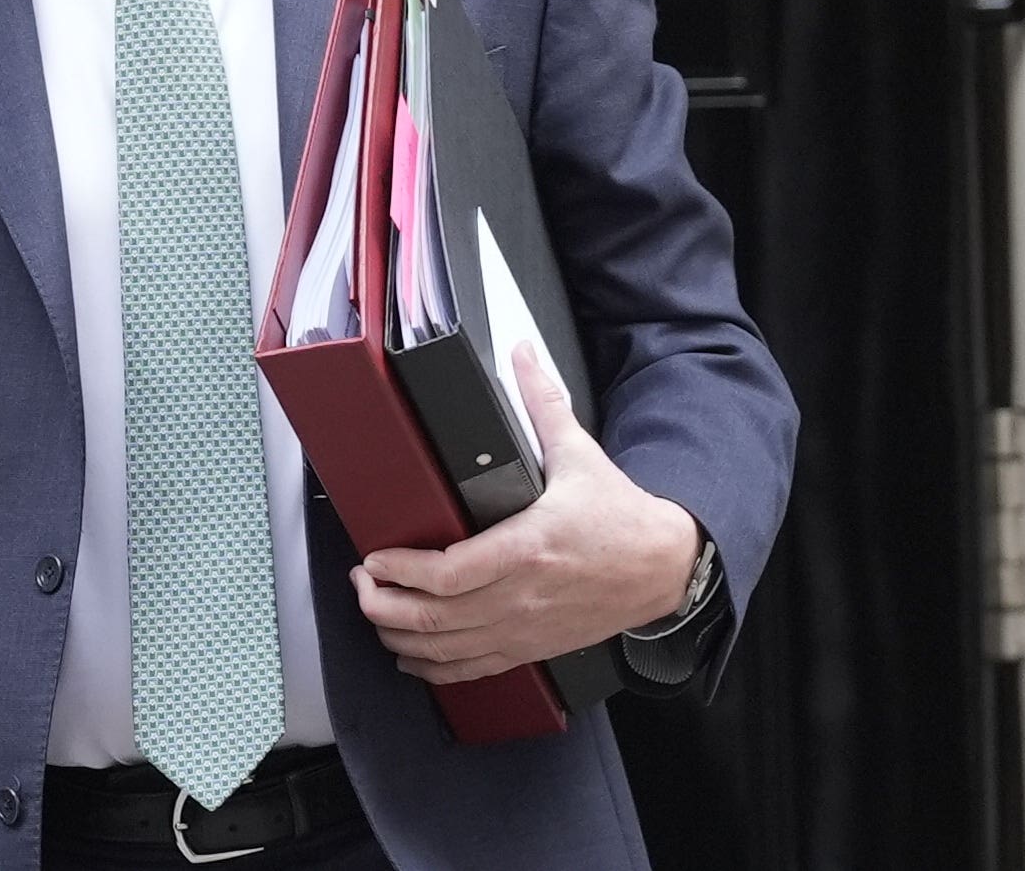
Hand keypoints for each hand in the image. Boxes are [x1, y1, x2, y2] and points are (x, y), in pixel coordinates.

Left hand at [349, 342, 703, 684]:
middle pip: (435, 617)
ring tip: (376, 612)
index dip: (401, 571)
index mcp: (527, 546)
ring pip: (446, 650)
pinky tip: (411, 656)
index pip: (448, 573)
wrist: (662, 567)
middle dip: (384, 605)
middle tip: (363, 584)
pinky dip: (433, 667)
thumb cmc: (620, 516)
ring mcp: (524, 629)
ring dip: (400, 638)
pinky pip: (471, 669)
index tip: (375, 557)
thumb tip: (522, 354)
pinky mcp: (530, 648)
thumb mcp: (579, 454)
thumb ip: (543, 403)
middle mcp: (521, 595)